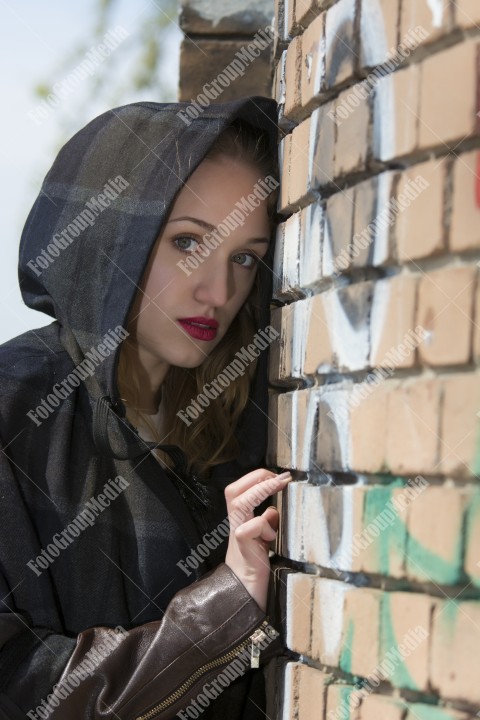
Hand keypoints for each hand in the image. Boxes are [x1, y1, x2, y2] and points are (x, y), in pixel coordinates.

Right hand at [224, 469, 291, 611]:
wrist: (244, 596)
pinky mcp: (243, 549)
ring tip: (278, 486)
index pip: (239, 490)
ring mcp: (237, 536)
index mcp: (240, 521)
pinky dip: (262, 524)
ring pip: (238, 503)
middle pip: (233, 490)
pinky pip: (248, 529)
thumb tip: (274, 509)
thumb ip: (266, 523)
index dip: (257, 478)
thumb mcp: (263, 540)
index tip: (281, 476)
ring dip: (259, 491)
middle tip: (278, 477)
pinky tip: (272, 535)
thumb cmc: (256, 567)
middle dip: (255, 477)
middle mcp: (236, 525)